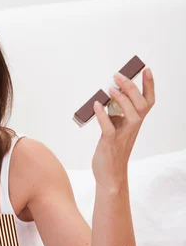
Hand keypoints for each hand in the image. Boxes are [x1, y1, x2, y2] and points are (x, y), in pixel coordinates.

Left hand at [92, 67, 154, 191]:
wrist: (109, 176)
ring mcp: (122, 136)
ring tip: (110, 88)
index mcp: (135, 123)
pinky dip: (102, 115)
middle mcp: (132, 127)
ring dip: (121, 99)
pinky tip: (96, 105)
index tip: (145, 69)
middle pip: (140, 104)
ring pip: (131, 114)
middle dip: (131, 87)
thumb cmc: (112, 152)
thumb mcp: (116, 130)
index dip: (149, 85)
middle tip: (118, 76)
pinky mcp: (110, 144)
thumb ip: (115, 116)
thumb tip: (107, 99)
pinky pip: (108, 128)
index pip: (147, 101)